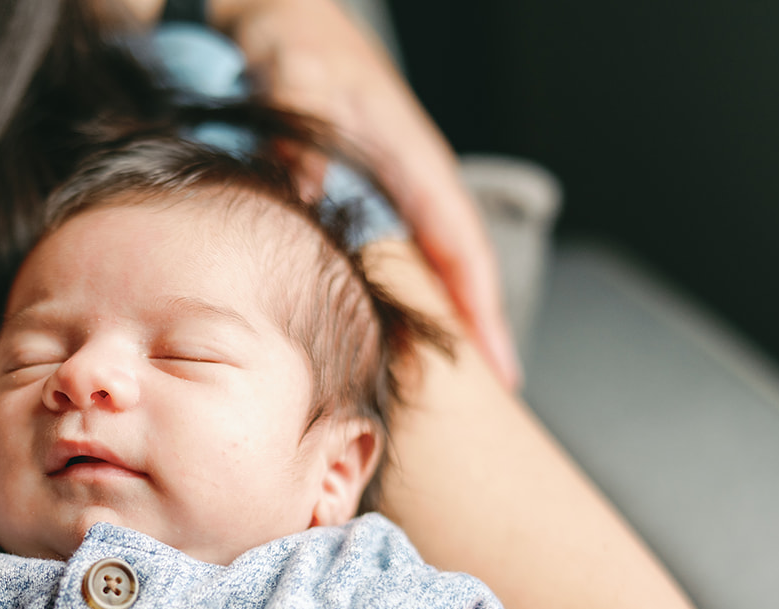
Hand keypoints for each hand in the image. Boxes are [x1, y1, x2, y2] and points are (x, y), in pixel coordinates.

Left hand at [221, 0, 521, 387]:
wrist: (276, 9)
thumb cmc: (287, 37)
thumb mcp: (291, 74)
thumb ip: (302, 130)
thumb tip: (311, 196)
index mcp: (409, 153)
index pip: (459, 245)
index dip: (479, 308)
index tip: (502, 369)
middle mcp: (412, 173)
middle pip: (459, 264)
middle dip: (479, 328)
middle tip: (496, 399)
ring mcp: (392, 182)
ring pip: (431, 261)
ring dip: (445, 316)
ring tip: (453, 382)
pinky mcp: (366, 186)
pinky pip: (398, 250)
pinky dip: (406, 292)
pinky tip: (397, 333)